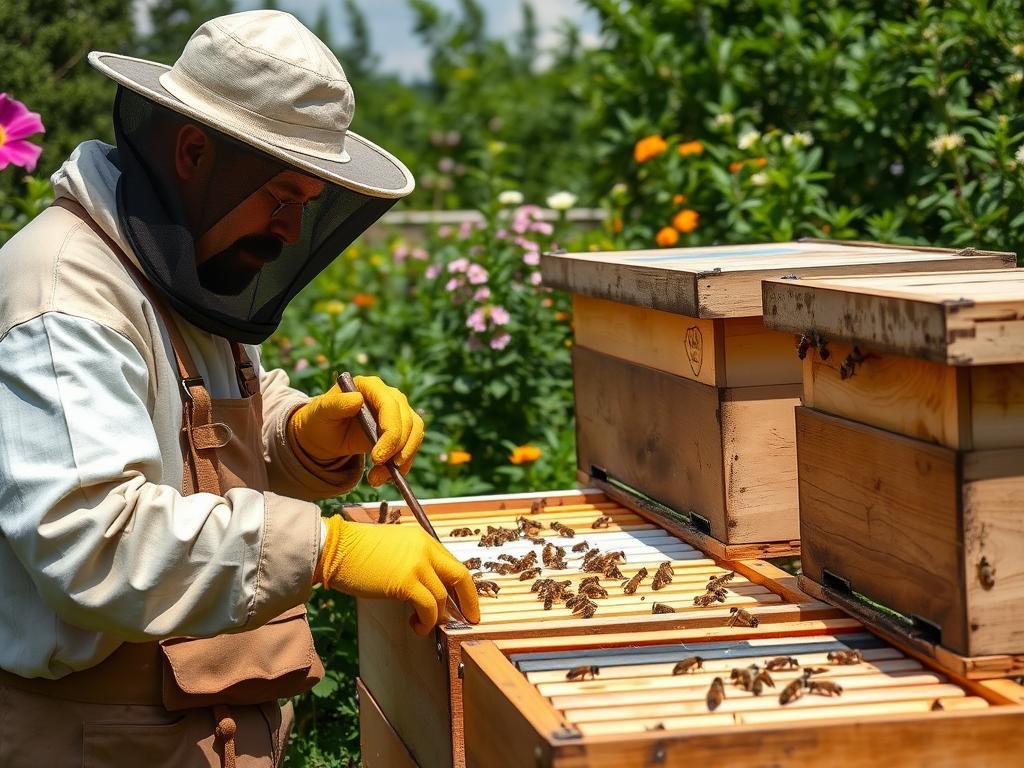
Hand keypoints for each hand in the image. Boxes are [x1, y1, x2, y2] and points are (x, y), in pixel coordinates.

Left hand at [288, 375, 424, 485]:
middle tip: (379, 473)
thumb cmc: (321, 419)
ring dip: (402, 460)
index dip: (390, 431)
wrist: (326, 435)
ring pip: (414, 434)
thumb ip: (335, 404)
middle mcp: (390, 396)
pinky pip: (411, 446)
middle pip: (408, 421)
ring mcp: (398, 413)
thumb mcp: (321, 412)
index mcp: (371, 386)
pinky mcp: (402, 430)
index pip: (391, 405)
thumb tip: (357, 399)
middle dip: (397, 450)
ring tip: (378, 478)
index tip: (377, 457)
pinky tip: (384, 477)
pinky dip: (403, 465)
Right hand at [315, 517, 479, 634]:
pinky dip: (427, 621)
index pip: (452, 562)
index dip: (462, 585)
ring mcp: (416, 564)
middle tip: (470, 619)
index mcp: (422, 539)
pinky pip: (429, 607)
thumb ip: (413, 562)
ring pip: (442, 596)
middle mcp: (424, 548)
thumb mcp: (393, 548)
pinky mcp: (406, 582)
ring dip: (436, 616)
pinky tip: (417, 626)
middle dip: (469, 600)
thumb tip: (428, 589)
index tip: (466, 601)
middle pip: (460, 575)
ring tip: (423, 625)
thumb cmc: (355, 552)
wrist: (335, 548)